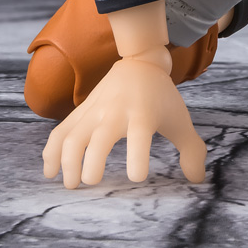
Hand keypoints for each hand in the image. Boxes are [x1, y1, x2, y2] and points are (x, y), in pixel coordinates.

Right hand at [42, 48, 206, 188]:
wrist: (139, 63)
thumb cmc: (162, 98)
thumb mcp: (181, 119)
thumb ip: (192, 150)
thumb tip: (197, 180)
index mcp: (144, 115)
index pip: (140, 135)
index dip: (138, 156)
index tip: (137, 177)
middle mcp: (116, 112)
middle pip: (100, 137)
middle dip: (92, 161)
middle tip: (92, 183)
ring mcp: (95, 111)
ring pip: (74, 135)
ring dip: (68, 160)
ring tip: (70, 184)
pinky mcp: (81, 112)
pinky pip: (60, 131)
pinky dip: (51, 151)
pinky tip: (50, 171)